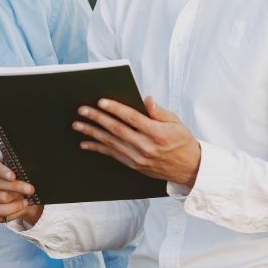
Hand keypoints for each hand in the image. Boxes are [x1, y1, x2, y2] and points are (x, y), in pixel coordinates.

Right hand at [0, 154, 42, 225]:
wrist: (16, 191)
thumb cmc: (16, 175)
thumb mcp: (17, 167)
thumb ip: (19, 168)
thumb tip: (25, 175)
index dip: (1, 171)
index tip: (13, 177)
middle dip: (15, 187)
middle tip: (30, 189)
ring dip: (16, 199)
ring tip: (26, 199)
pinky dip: (13, 209)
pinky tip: (22, 205)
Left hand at [74, 96, 200, 187]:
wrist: (189, 168)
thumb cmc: (182, 142)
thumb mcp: (176, 123)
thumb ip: (158, 111)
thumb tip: (146, 99)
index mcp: (157, 133)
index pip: (131, 118)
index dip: (115, 108)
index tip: (101, 101)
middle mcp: (146, 146)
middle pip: (116, 129)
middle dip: (97, 118)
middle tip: (82, 110)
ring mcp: (138, 158)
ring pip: (110, 142)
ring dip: (92, 133)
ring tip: (78, 124)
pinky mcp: (133, 165)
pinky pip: (112, 155)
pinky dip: (97, 148)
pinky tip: (85, 143)